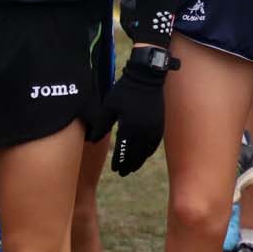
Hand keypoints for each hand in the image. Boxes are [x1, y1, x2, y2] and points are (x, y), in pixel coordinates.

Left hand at [88, 51, 170, 175]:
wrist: (146, 78)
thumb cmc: (124, 91)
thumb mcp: (108, 108)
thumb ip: (101, 126)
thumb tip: (92, 140)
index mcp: (129, 128)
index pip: (123, 151)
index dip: (119, 161)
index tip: (114, 169)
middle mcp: (144, 132)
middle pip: (136, 155)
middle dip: (129, 165)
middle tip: (123, 173)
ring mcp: (154, 129)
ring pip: (146, 152)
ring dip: (139, 161)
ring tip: (133, 168)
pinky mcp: (160, 125)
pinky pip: (154, 144)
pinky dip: (148, 152)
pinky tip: (144, 155)